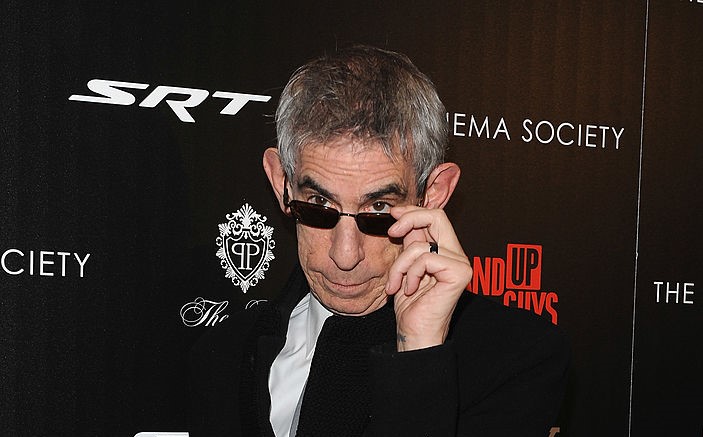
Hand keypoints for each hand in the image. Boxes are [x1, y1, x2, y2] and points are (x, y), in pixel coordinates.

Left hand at [385, 205, 471, 351]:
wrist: (414, 332)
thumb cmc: (410, 305)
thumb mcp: (405, 265)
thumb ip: (409, 242)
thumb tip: (401, 216)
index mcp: (445, 251)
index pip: (435, 217)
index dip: (413, 212)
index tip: (394, 215)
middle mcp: (457, 255)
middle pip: (438, 216)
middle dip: (410, 219)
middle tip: (392, 232)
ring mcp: (460, 263)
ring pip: (421, 245)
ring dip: (400, 265)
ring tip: (396, 284)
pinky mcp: (459, 273)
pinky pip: (425, 259)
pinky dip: (410, 273)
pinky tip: (409, 290)